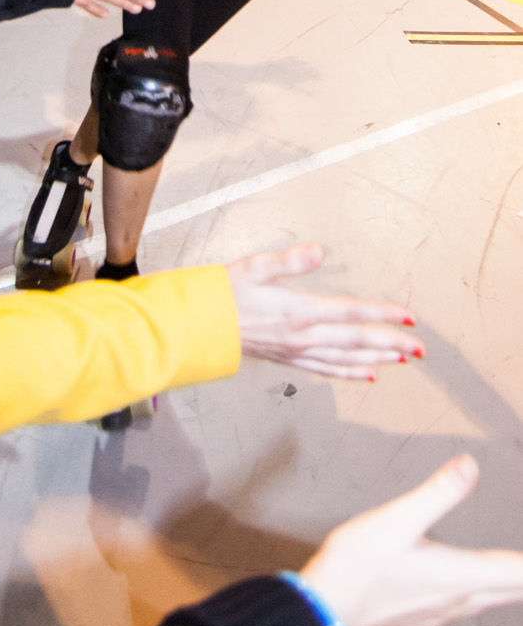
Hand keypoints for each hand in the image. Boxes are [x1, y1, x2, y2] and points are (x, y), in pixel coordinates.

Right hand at [226, 242, 421, 378]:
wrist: (203, 326)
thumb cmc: (227, 294)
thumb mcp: (256, 267)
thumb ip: (290, 260)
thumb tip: (318, 250)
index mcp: (300, 311)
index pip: (352, 313)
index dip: (383, 314)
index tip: (409, 316)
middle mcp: (304, 336)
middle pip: (358, 341)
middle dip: (392, 344)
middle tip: (421, 348)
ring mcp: (299, 351)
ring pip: (348, 359)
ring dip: (379, 360)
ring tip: (404, 360)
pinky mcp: (291, 359)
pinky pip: (329, 370)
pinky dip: (351, 373)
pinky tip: (367, 375)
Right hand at [301, 456, 522, 625]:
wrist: (327, 607)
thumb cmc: (359, 565)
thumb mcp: (397, 519)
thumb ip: (438, 493)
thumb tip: (470, 467)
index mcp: (459, 575)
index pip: (516, 572)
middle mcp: (457, 600)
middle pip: (510, 591)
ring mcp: (441, 613)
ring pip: (491, 601)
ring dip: (509, 587)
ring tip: (515, 576)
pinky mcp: (424, 617)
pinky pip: (467, 607)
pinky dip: (483, 594)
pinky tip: (470, 589)